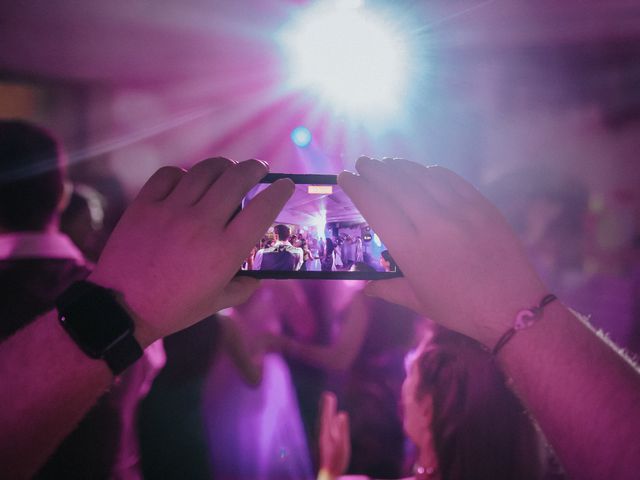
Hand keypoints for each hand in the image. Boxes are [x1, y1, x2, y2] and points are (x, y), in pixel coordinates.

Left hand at [88, 157, 293, 347]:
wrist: (121, 309)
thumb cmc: (174, 308)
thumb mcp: (217, 303)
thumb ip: (244, 287)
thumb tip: (258, 275)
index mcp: (225, 250)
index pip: (263, 209)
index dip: (280, 191)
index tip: (286, 185)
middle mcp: (202, 224)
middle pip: (237, 178)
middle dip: (255, 168)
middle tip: (260, 169)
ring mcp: (172, 211)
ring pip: (206, 170)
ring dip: (224, 165)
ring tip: (228, 169)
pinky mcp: (145, 205)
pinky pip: (170, 174)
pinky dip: (184, 174)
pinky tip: (189, 181)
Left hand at [318, 391, 349, 479]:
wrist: (330, 474)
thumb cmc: (336, 461)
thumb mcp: (341, 444)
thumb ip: (342, 429)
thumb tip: (342, 414)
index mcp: (327, 433)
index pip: (327, 416)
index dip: (328, 406)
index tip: (329, 395)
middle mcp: (325, 435)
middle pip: (327, 418)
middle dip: (328, 407)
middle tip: (328, 396)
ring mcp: (327, 440)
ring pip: (328, 424)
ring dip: (330, 414)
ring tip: (331, 406)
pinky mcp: (329, 445)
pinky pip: (331, 430)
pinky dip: (332, 423)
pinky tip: (335, 423)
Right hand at [338, 156, 546, 346]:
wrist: (513, 306)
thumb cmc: (460, 308)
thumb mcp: (418, 302)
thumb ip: (387, 289)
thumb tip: (364, 289)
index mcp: (412, 249)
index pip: (376, 207)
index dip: (358, 188)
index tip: (345, 177)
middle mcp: (433, 223)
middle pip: (396, 185)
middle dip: (375, 170)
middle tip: (363, 163)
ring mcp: (460, 210)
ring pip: (423, 176)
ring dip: (401, 166)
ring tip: (387, 163)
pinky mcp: (482, 206)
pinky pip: (452, 179)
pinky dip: (432, 171)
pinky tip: (423, 170)